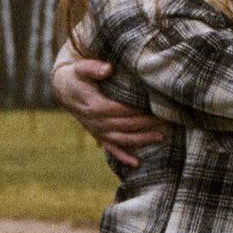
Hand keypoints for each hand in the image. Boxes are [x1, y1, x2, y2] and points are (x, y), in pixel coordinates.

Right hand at [51, 42, 166, 167]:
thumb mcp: (82, 69)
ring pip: (123, 139)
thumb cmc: (77, 76)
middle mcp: (98, 122)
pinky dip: (124, 157)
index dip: (139, 110)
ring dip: (143, 140)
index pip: (122, 110)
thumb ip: (94, 68)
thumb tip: (108, 69)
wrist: (64, 90)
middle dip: (148, 123)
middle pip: (127, 125)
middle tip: (168, 120)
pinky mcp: (98, 136)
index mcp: (96, 106)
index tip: (156, 107)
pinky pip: (112, 149)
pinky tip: (137, 164)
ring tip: (162, 137)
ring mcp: (98, 131)